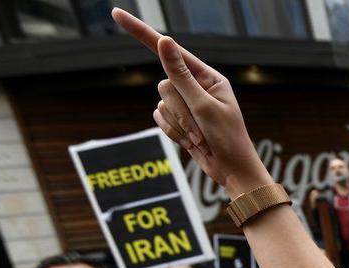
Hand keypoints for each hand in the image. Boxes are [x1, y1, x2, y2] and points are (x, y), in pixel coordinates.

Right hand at [112, 9, 271, 196]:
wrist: (232, 171)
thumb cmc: (228, 138)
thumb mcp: (204, 106)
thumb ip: (180, 75)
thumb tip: (164, 41)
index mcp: (208, 77)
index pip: (171, 51)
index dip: (142, 33)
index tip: (116, 13)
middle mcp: (196, 86)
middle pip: (164, 84)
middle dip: (180, 111)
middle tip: (201, 129)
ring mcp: (186, 104)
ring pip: (161, 103)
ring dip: (179, 124)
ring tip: (200, 138)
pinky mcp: (178, 119)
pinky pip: (159, 118)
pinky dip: (173, 132)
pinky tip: (191, 142)